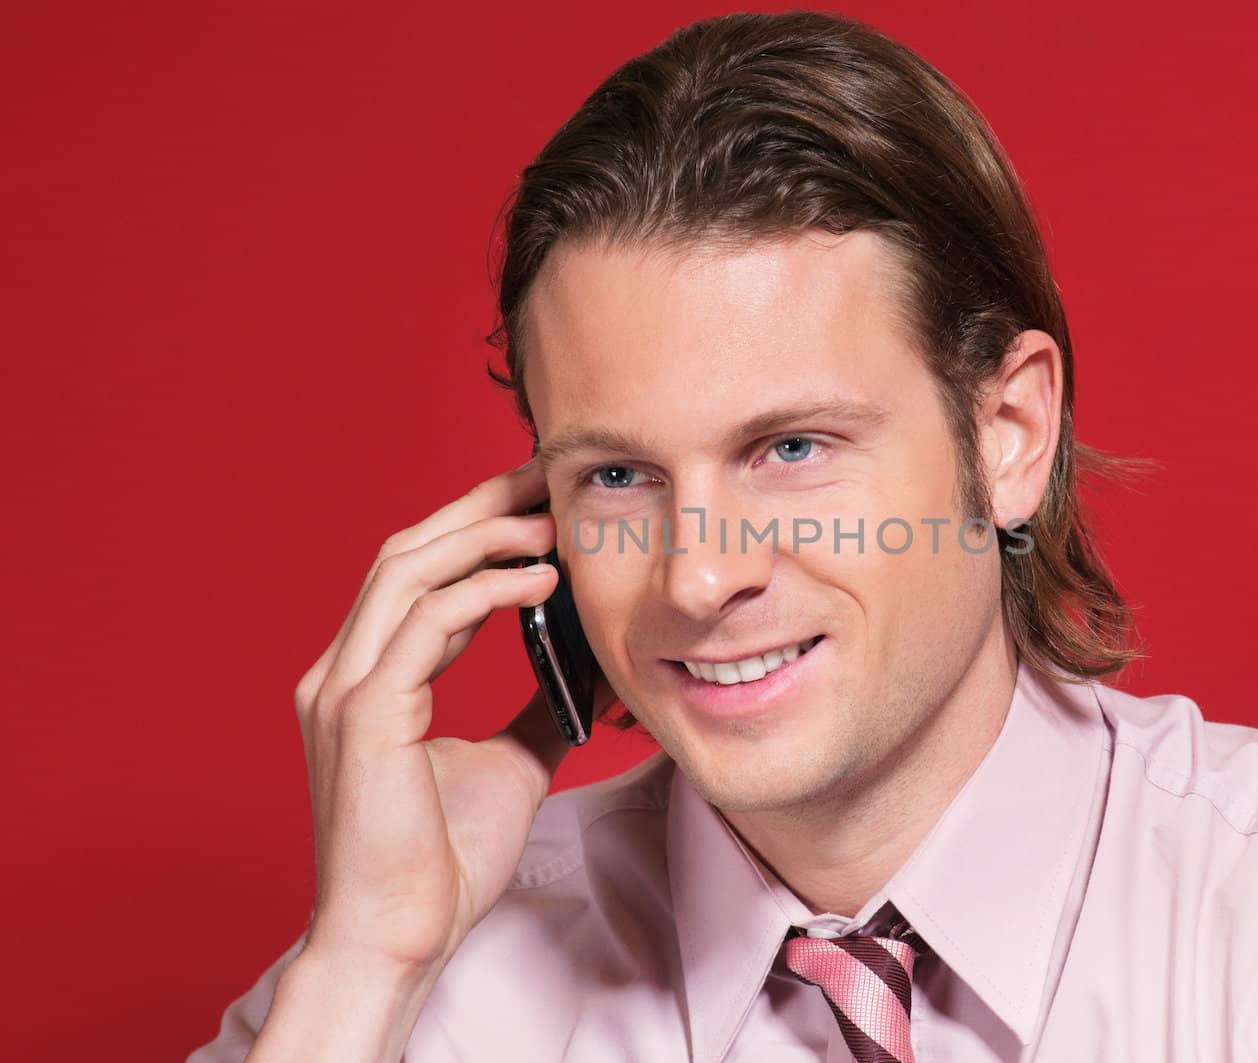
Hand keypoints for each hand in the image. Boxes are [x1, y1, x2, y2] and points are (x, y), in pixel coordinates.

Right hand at [289, 459, 614, 980]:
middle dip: (477, 508)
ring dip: (481, 536)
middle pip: (405, 553)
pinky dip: (483, 590)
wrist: (403, 936)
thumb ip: (532, 705)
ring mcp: (345, 690)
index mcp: (367, 680)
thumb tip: (576, 666)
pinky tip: (539, 581)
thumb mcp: (508, 761)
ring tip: (550, 520)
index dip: (472, 527)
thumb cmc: (444, 861)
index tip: (536, 499)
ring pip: (405, 572)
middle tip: (545, 477)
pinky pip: (423, 622)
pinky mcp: (363, 714)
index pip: (414, 574)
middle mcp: (343, 672)